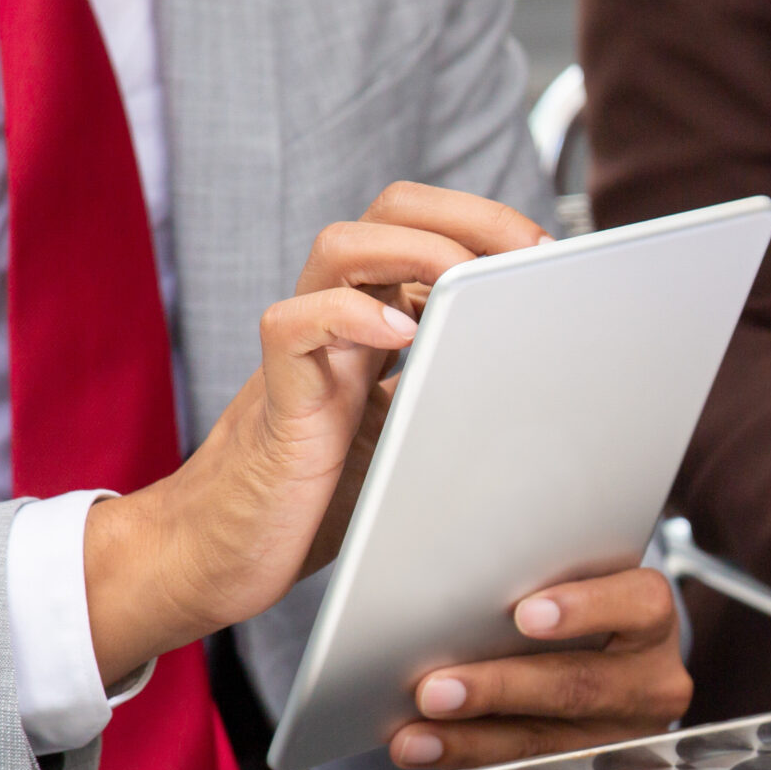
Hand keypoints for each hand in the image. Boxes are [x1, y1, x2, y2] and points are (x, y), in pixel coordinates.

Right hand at [82, 184, 550, 683]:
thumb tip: (547, 394)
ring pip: (341, 247)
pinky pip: (293, 326)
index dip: (487, 226)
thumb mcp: (414, 440)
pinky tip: (399, 334)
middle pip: (389, 214)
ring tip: (469, 278)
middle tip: (529, 249)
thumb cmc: (319, 504)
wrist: (222, 556)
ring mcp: (308, 357)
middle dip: (466, 215)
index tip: (548, 253)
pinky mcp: (281, 403)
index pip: (426, 230)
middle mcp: (341, 326)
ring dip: (415, 247)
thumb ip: (458, 400)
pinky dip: (348, 315)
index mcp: (378, 327)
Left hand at [387, 566, 692, 769]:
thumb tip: (447, 603)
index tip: (525, 614)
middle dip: (500, 689)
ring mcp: (631, 736)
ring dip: (474, 744)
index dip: (584, 608)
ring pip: (552, 744)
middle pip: (581, 686)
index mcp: (651, 618)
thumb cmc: (583, 617)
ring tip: (416, 741)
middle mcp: (651, 681)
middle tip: (435, 691)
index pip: (638, 604)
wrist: (622, 670)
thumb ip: (536, 592)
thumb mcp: (579, 590)